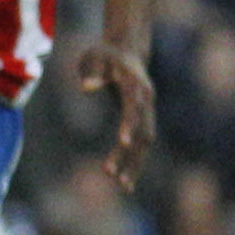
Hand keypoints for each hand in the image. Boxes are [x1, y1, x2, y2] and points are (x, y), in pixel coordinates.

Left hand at [78, 41, 156, 189]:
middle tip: (112, 174)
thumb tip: (86, 88)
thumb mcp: (94, 57)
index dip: (129, 124)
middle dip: (131, 154)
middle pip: (144, 130)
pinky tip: (125, 180)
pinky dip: (136, 161)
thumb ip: (92, 72)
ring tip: (123, 186)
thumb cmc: (106, 53)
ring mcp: (148, 109)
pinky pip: (142, 143)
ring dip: (136, 163)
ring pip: (146, 141)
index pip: (134, 107)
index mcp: (135, 84)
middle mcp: (146, 99)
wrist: (129, 48)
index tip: (122, 142)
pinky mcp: (144, 117)